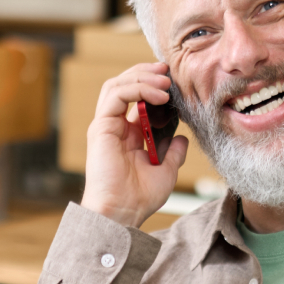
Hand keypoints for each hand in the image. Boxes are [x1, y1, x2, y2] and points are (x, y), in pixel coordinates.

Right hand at [81, 62, 188, 226]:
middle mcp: (115, 126)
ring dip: (142, 77)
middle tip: (168, 71)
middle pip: (125, 85)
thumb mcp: (166, 172)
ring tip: (165, 81)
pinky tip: (158, 95)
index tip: (174, 83)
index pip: (137, 98)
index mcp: (128, 134)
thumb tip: (182, 139)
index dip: (153, 85)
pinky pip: (116, 95)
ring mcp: (106, 125)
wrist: (122, 212)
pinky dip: (137, 89)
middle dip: (147, 73)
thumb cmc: (139, 198)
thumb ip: (173, 153)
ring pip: (118, 84)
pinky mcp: (101, 127)